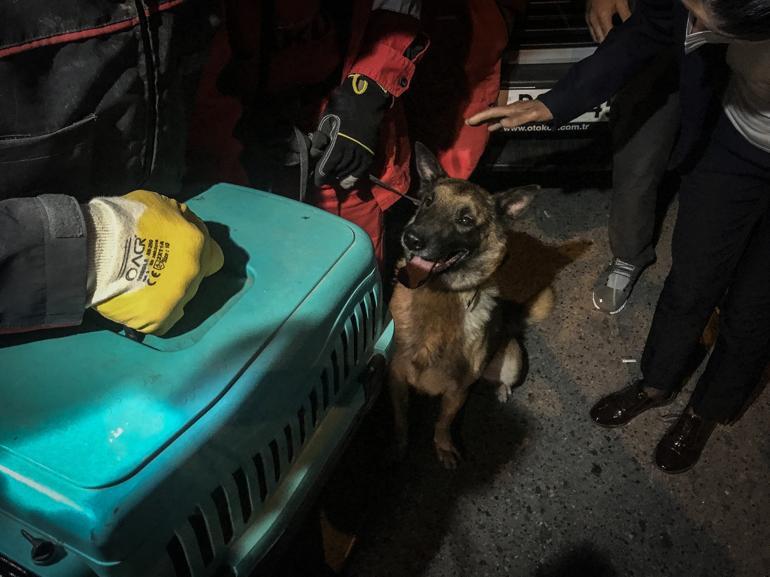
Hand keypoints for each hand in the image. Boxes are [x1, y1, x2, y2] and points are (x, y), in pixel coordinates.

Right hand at [83, 190, 223, 334]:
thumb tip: (184, 226)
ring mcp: (178, 300)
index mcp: (197, 244)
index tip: (182, 252)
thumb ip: (178, 218)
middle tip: (153, 266)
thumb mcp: (158, 203)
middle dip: (179, 272)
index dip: (199, 254)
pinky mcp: (159, 320)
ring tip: (139, 284)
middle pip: (194, 278)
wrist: (92, 249)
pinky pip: (162, 320)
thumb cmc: (123, 219)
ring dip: (165, 292)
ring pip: (178, 299)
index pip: (214, 257)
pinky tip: (137, 302)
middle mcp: (193, 275)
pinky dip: (151, 312)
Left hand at [311, 73, 390, 188]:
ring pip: (350, 170)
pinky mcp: (370, 151)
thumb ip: (320, 138)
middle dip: (330, 176)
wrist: (365, 101)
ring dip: (341, 177)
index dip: (321, 175)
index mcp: (339, 141)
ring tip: (335, 180)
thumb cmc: (342, 108)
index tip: (317, 181)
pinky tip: (348, 181)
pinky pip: (362, 168)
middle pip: (339, 169)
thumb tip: (314, 154)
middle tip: (324, 179)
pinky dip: (355, 176)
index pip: (328, 164)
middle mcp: (352, 150)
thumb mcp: (326, 120)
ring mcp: (362, 151)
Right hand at [465, 99, 553, 131]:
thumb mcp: (531, 115)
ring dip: (485, 120)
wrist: (552, 106)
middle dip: (479, 117)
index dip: (481, 116)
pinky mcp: (515, 116)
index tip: (470, 121)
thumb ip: (518, 119)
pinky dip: (495, 124)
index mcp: (511, 109)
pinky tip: (491, 128)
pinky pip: (502, 120)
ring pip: (495, 116)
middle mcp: (510, 109)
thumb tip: (502, 123)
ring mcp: (512, 112)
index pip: (493, 113)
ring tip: (475, 124)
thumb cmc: (542, 111)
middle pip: (491, 113)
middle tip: (467, 122)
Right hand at [585, 0, 631, 42]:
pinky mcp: (587, 17)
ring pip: (595, 36)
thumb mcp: (621, 2)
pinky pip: (592, 30)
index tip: (621, 42)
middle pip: (600, 38)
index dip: (615, 40)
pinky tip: (604, 32)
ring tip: (611, 38)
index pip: (608, 35)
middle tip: (617, 41)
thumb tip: (631, 26)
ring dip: (602, 38)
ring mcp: (589, 19)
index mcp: (603, 16)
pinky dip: (597, 34)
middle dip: (608, 41)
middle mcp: (593, 20)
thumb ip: (625, 15)